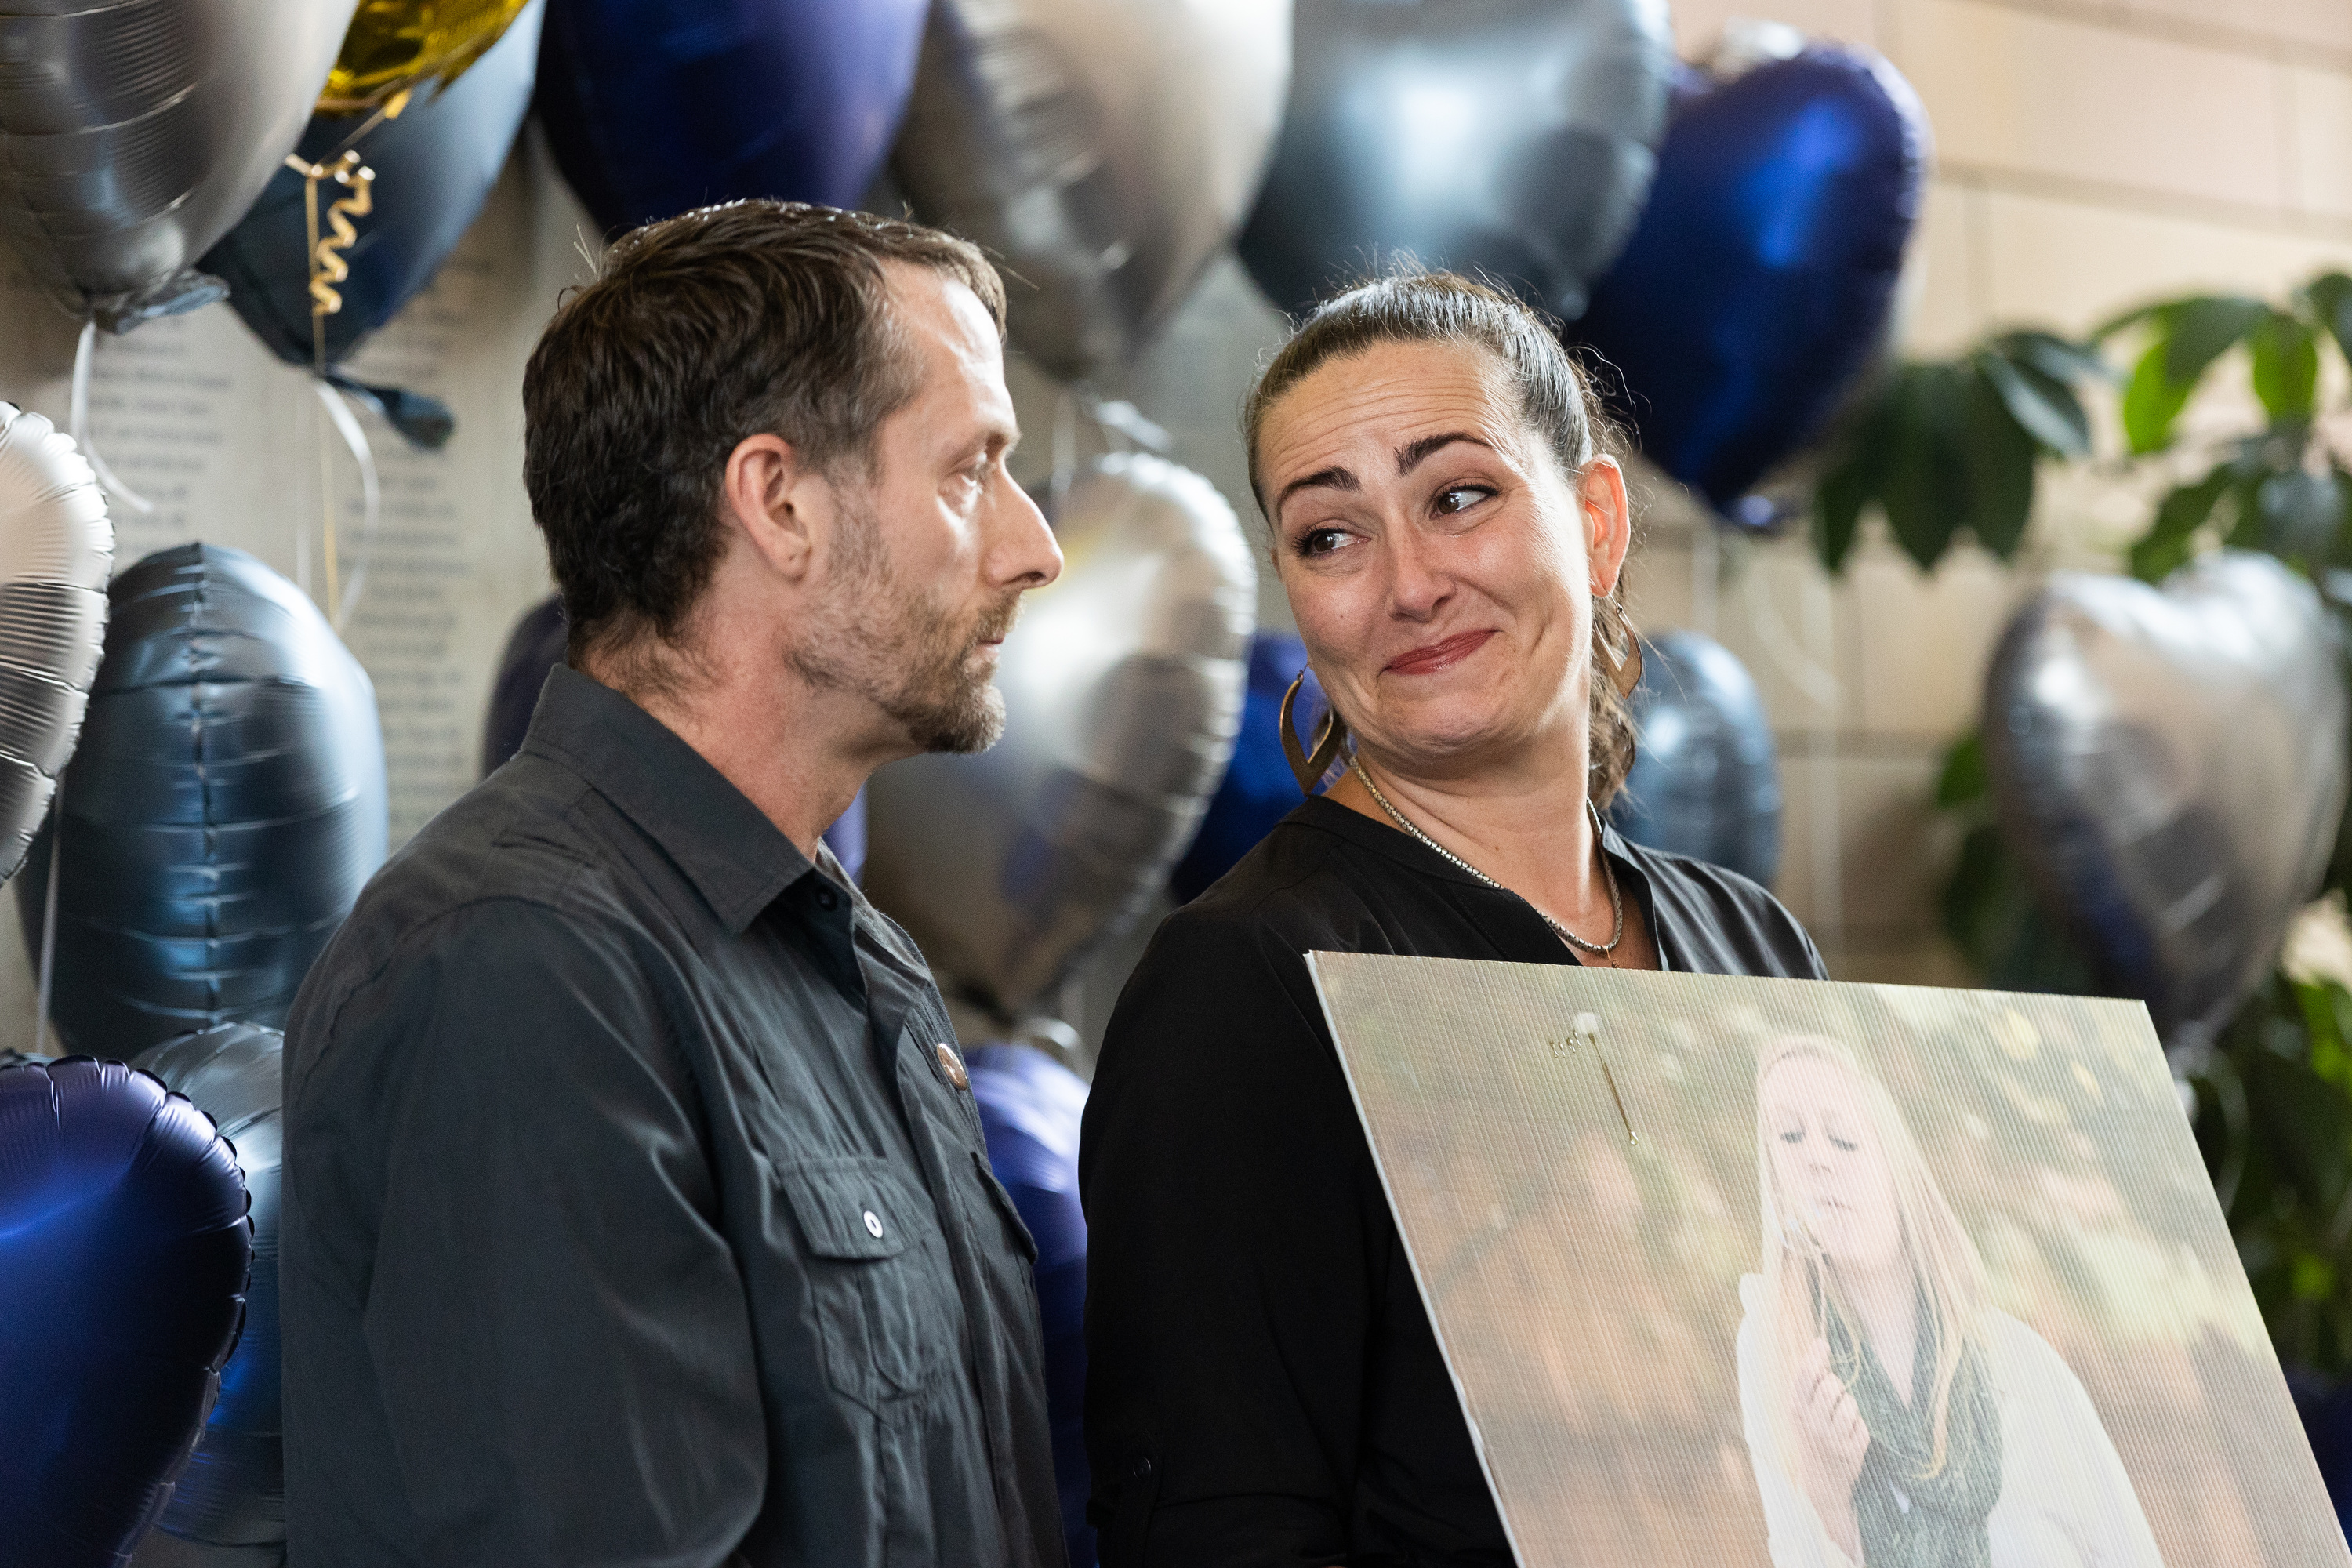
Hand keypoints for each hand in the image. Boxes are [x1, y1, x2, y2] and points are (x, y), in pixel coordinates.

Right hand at [1791, 1336, 1869, 1558]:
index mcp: (1795, 1410)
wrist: (1821, 1481)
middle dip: (1836, 1383)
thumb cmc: (1810, 1436)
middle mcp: (1812, 1424)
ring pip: (1850, 1403)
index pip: (1805, 1375)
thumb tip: (1818, 1346)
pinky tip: (1850, 1435)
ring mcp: (1833, 1439)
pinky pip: (1863, 1425)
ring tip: (1842, 1415)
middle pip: (1831, 1385)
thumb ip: (1807, 1384)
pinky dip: (1859, 1426)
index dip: (1815, 1355)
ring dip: (1849, 1405)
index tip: (1823, 1344)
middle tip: (1834, 1391)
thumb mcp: (1800, 1413)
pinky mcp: (1852, 1452)